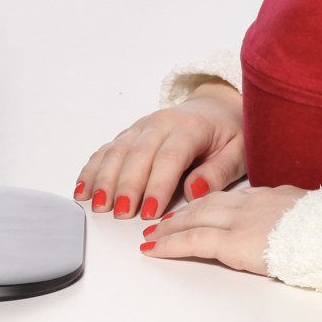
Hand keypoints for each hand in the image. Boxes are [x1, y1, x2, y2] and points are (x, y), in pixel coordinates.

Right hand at [74, 82, 243, 218]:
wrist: (217, 107)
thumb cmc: (229, 133)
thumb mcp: (238, 152)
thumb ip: (218, 172)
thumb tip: (194, 191)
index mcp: (191, 127)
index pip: (170, 157)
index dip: (158, 185)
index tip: (150, 212)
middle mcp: (161, 123)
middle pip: (137, 155)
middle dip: (126, 186)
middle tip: (120, 214)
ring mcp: (142, 127)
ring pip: (117, 151)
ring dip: (104, 179)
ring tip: (98, 206)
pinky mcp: (130, 133)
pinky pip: (106, 150)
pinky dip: (92, 169)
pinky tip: (83, 189)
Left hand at [137, 185, 308, 274]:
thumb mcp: (318, 216)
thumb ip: (300, 218)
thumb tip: (301, 227)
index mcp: (275, 197)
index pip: (234, 198)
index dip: (210, 203)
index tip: (198, 208)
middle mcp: (253, 203)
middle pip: (208, 204)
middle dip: (182, 212)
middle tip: (162, 220)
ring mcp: (241, 220)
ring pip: (194, 219)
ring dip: (169, 226)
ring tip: (152, 234)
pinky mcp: (233, 242)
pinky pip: (193, 241)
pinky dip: (169, 244)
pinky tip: (153, 249)